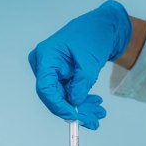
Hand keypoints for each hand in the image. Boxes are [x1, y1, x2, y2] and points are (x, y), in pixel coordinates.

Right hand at [28, 0, 131, 128]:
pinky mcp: (60, 75)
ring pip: (63, 97)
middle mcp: (44, 64)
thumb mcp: (89, 62)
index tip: (74, 116)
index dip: (58, 106)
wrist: (102, 26)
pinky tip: (95, 104)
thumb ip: (81, 84)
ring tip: (100, 113)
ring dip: (81, 107)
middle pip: (54, 95)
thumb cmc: (93, 35)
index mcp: (46, 57)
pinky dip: (81, 99)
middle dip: (75, 109)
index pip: (46, 88)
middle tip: (94, 120)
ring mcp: (51, 70)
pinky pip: (68, 92)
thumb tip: (74, 102)